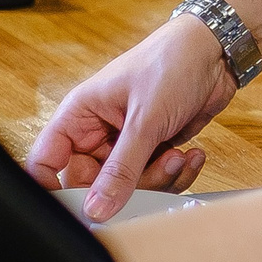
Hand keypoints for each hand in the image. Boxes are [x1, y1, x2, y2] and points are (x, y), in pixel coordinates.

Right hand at [28, 14, 240, 220]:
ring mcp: (126, 142)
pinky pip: (156, 179)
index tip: (79, 209)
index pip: (45, 162)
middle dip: (126, 187)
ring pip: (128, 186)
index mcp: (79, 116)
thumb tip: (96, 210)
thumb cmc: (171, 64)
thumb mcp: (144, 120)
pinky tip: (191, 155)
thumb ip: (121, 169)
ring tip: (177, 157)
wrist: (216, 51)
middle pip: (92, 184)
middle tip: (156, 170)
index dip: (53, 189)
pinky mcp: (154, 148)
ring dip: (158, 179)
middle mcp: (98, 131)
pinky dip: (176, 173)